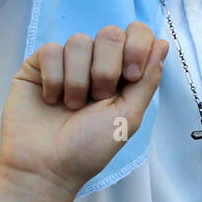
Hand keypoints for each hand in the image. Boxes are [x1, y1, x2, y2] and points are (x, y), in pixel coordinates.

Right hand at [0, 24, 167, 199]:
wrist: (46, 168)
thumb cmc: (88, 149)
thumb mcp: (129, 117)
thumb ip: (148, 79)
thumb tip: (163, 43)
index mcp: (122, 73)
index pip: (137, 33)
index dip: (137, 47)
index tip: (130, 77)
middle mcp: (95, 63)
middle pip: (110, 33)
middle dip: (106, 69)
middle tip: (98, 99)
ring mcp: (67, 62)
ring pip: (79, 41)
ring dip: (78, 80)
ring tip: (71, 106)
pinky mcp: (39, 65)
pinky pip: (52, 51)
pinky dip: (54, 79)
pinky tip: (51, 99)